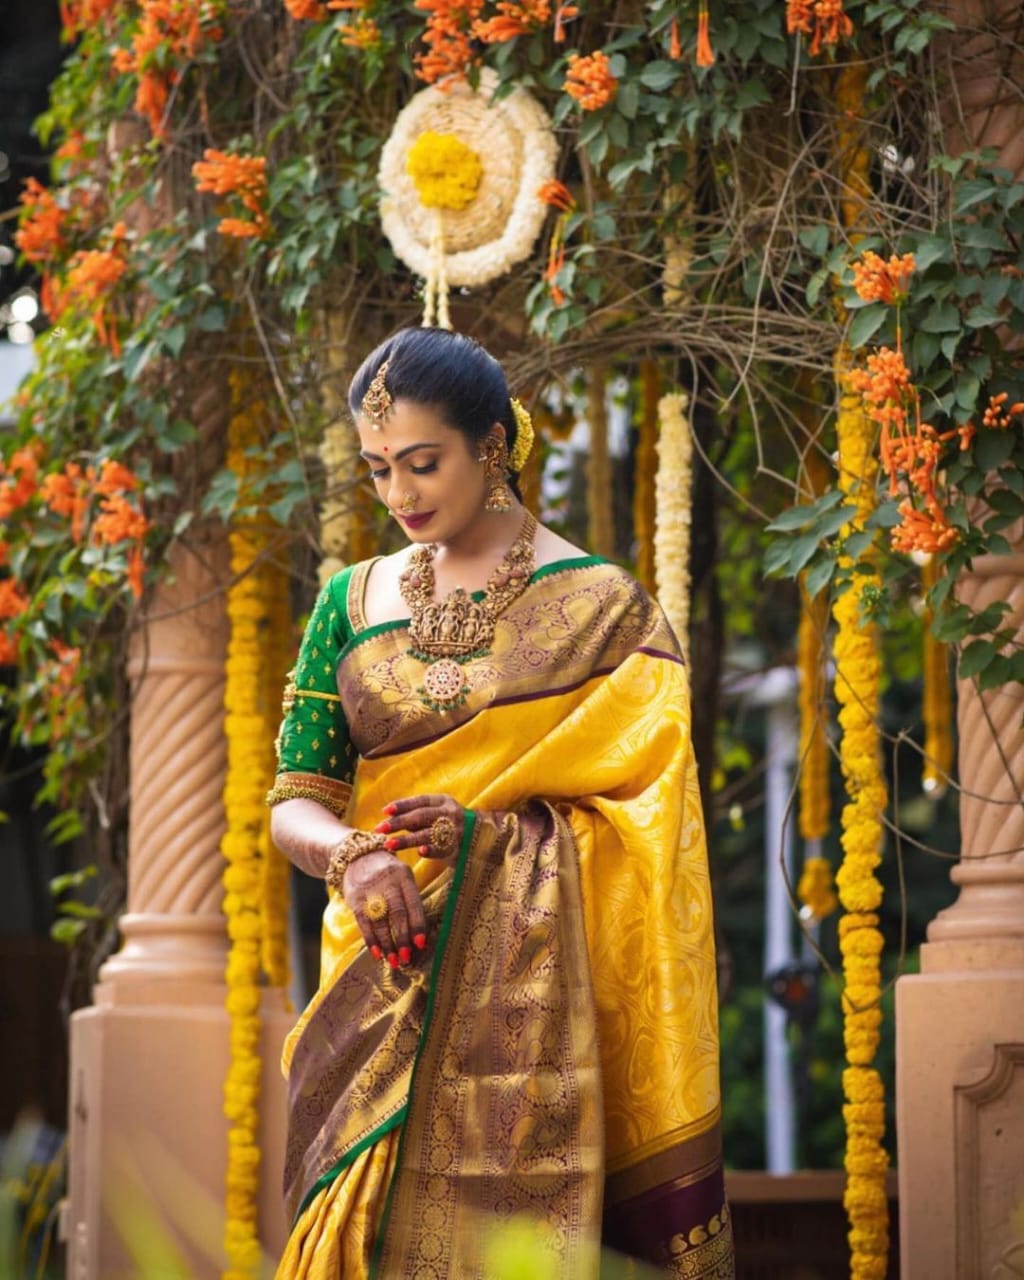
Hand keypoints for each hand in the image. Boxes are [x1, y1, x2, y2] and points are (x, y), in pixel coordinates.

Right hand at [344, 850, 426, 968]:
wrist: (358, 855)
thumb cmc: (388, 874)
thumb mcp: (402, 877)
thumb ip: (409, 901)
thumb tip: (418, 935)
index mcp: (404, 876)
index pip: (413, 903)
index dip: (418, 924)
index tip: (421, 944)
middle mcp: (388, 881)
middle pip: (397, 913)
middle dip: (402, 938)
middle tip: (406, 958)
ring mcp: (370, 889)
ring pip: (380, 921)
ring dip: (387, 944)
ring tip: (393, 961)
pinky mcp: (355, 898)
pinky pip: (363, 922)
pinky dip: (370, 939)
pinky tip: (376, 953)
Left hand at [373, 793, 466, 862]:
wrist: (482, 836)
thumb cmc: (450, 822)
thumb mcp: (438, 812)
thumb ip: (418, 814)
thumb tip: (389, 818)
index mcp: (443, 801)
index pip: (420, 801)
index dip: (402, 805)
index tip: (385, 811)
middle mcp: (450, 813)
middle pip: (421, 816)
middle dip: (399, 822)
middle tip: (380, 829)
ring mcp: (455, 830)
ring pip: (428, 833)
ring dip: (407, 839)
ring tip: (390, 844)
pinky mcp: (458, 847)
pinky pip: (443, 848)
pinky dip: (432, 850)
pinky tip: (420, 852)